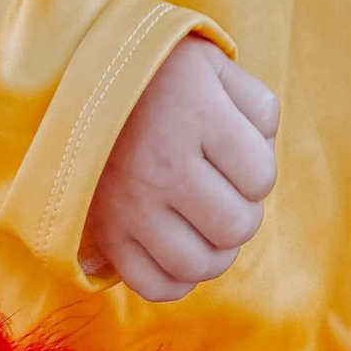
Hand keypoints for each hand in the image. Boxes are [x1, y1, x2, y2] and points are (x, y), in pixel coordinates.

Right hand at [80, 36, 278, 302]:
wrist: (82, 77)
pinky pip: (154, 285)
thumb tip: (267, 155)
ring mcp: (130, 205)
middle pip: (236, 227)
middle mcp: (163, 165)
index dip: (259, 169)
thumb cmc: (159, 71)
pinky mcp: (105, 232)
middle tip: (225, 190)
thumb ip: (257, 106)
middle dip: (243, 211)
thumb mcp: (215, 65)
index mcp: (196, 116)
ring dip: (215, 250)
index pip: (261, 177)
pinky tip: (179, 246)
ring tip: (206, 221)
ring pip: (199, 264)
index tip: (238, 153)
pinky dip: (177, 278)